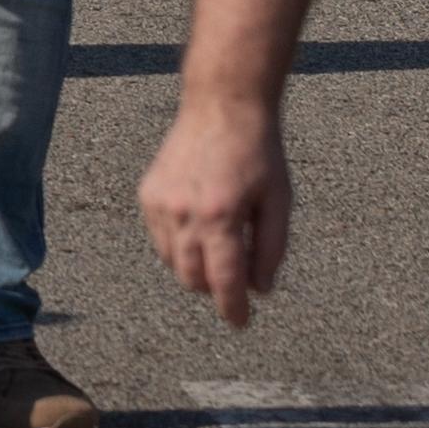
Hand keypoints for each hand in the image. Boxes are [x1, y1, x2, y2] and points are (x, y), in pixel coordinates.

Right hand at [138, 93, 293, 324]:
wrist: (222, 106)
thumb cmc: (258, 152)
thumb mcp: (280, 201)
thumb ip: (272, 249)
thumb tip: (260, 289)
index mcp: (221, 216)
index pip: (223, 281)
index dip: (233, 308)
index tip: (240, 322)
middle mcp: (184, 213)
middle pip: (192, 278)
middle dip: (215, 289)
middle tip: (237, 282)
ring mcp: (160, 203)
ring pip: (172, 262)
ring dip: (195, 268)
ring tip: (220, 248)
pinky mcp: (148, 194)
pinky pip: (160, 238)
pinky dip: (178, 245)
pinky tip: (200, 227)